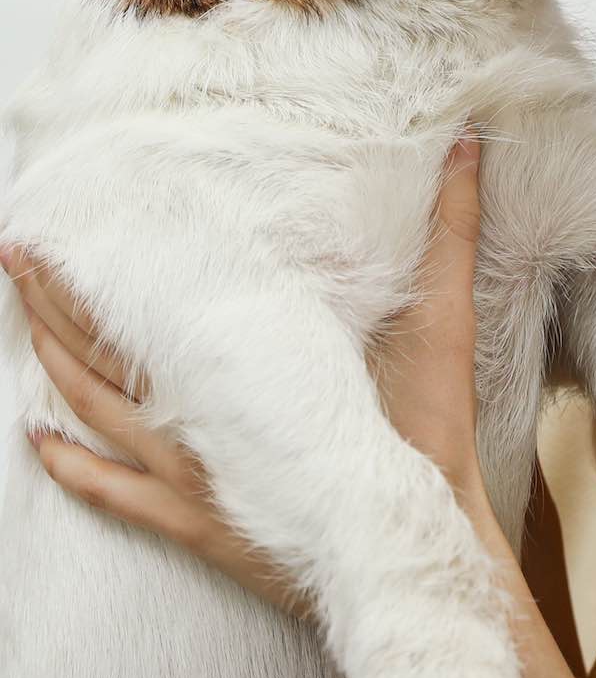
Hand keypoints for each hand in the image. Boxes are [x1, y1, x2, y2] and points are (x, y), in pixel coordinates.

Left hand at [0, 135, 503, 621]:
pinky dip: (69, 466)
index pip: (153, 303)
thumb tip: (467, 148)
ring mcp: (190, 469)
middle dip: (55, 301)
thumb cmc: (425, 422)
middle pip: (106, 351)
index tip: (62, 227)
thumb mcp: (445, 313)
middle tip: (16, 256)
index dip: (99, 267)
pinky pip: (112, 492)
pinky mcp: (194, 517)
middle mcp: (203, 411)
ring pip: (96, 413)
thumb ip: (453, 228)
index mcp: (247, 360)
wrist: (418, 529)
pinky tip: (36, 443)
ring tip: (22, 320)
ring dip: (52, 366)